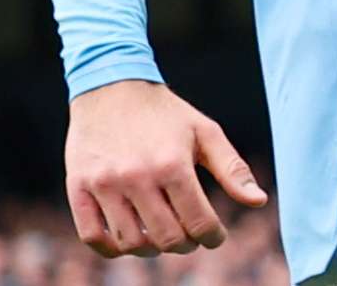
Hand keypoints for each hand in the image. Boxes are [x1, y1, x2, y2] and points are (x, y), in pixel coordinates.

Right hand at [64, 77, 265, 257]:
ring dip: (151, 249)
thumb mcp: (205, 132)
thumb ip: (232, 169)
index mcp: (173, 164)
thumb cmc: (166, 113)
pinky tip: (128, 240)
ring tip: (162, 237)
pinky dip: (111, 248)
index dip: (213, 237)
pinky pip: (91, 236)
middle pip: (166, 238)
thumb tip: (259, 201)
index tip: (216, 236)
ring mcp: (104, 185)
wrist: (111, 87)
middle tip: (191, 238)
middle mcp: (137, 177)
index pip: (198, 221)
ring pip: (130, 242)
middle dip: (186, 245)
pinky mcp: (77, 188)